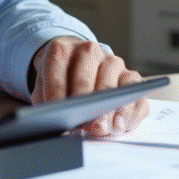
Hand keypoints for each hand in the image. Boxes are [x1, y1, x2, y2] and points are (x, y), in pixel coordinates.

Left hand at [30, 36, 148, 137]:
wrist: (75, 63)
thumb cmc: (58, 80)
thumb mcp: (43, 85)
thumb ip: (43, 98)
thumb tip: (48, 118)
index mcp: (62, 50)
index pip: (57, 69)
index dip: (56, 92)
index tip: (58, 113)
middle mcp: (89, 51)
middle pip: (86, 78)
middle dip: (85, 105)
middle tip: (84, 126)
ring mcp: (112, 62)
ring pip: (112, 85)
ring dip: (108, 110)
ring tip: (102, 129)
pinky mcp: (130, 75)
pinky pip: (135, 93)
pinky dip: (129, 111)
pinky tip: (120, 126)